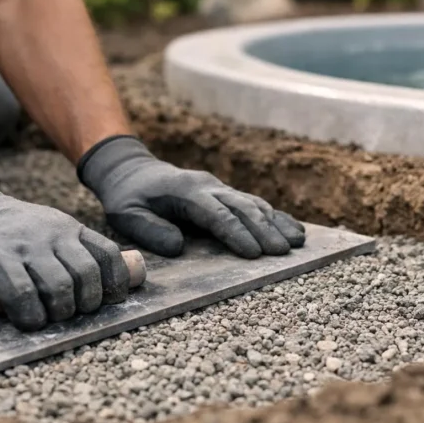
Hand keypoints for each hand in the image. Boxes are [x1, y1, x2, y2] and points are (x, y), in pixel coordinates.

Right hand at [0, 171, 128, 330]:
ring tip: (50, 318)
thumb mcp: (49, 228)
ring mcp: (25, 245)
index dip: (116, 282)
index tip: (111, 301)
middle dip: (86, 303)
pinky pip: (22, 294)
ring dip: (60, 312)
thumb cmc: (13, 231)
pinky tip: (29, 321)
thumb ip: (71, 250)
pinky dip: (30, 315)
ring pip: (58, 287)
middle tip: (73, 313)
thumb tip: (99, 293)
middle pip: (86, 275)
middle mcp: (52, 234)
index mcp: (70, 228)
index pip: (107, 254)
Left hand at [77, 135, 305, 257]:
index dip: (237, 234)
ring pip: (254, 204)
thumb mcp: (126, 214)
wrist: (130, 169)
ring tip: (298, 242)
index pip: (217, 215)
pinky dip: (275, 217)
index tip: (254, 253)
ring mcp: (219, 188)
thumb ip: (149, 230)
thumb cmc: (127, 196)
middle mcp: (209, 186)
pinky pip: (254, 204)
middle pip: (243, 208)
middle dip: (265, 230)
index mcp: (186, 191)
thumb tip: (179, 246)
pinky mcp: (224, 194)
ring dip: (276, 223)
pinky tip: (294, 229)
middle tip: (283, 253)